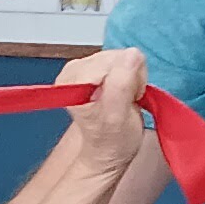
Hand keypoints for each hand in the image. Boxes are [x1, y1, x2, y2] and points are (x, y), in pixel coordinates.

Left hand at [52, 46, 149, 170]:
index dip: (128, 79)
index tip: (125, 100)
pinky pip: (125, 59)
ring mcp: (85, 66)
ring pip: (124, 56)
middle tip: (125, 102)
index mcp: (72, 80)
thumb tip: (132, 54)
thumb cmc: (112, 140)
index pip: (112, 61)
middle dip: (129, 78)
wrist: (107, 149)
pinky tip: (123, 93)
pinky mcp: (97, 65)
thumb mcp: (118, 117)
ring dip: (131, 78)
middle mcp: (74, 69)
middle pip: (118, 56)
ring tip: (123, 100)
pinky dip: (130, 76)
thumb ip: (122, 85)